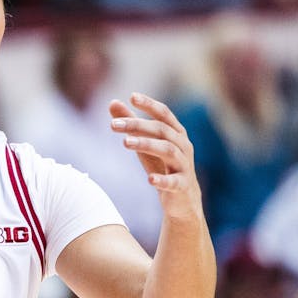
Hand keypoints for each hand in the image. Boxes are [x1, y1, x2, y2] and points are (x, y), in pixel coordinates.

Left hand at [109, 94, 203, 222]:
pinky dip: (162, 180)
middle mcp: (183, 146)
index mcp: (176, 133)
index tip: (132, 96)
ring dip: (146, 144)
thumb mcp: (146, 143)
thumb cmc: (162, 165)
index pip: (164, 114)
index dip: (149, 104)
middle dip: (137, 125)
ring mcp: (184, 165)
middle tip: (113, 124)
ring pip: (168, 151)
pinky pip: (174, 182)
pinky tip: (149, 179)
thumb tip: (112, 102)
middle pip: (161, 130)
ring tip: (125, 143)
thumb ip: (132, 123)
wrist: (183, 201)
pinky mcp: (182, 186)